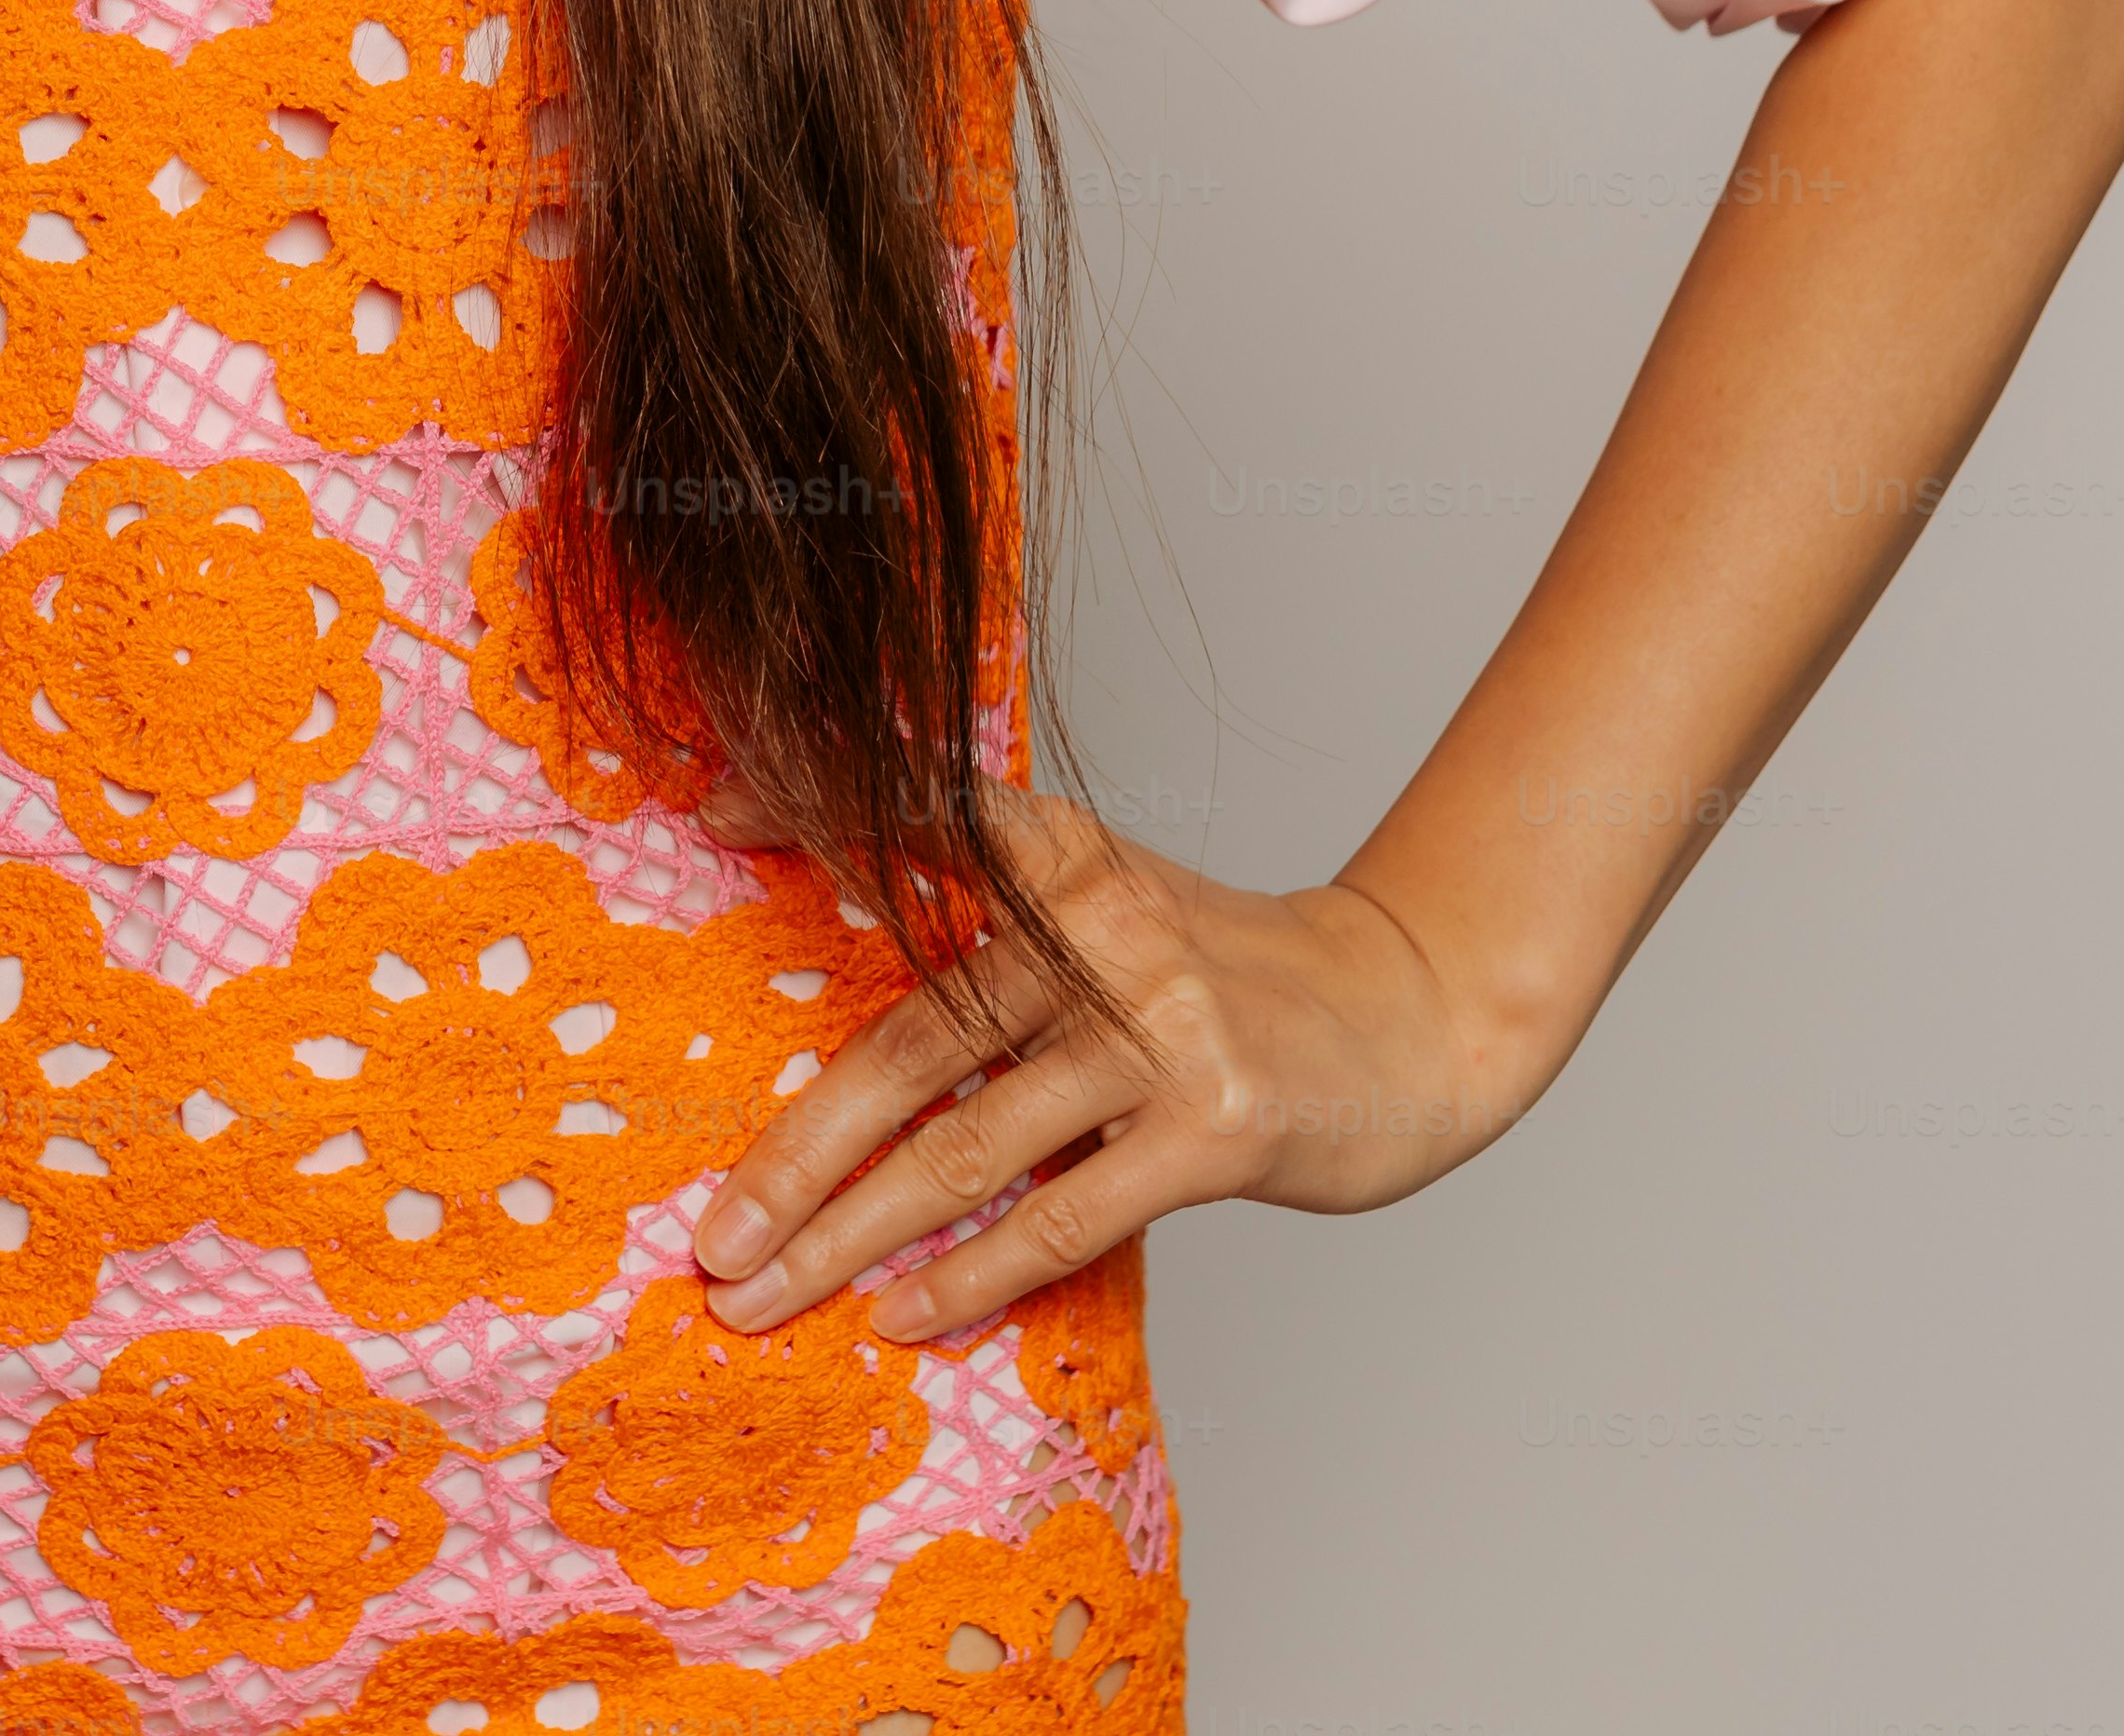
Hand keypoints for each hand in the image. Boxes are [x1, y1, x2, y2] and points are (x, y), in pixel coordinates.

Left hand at [682, 782, 1533, 1339]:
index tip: (711, 818)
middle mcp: (1099, 931)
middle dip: (792, 1156)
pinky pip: (1056, 1218)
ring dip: (845, 1238)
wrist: (1416, 1014)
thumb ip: (995, 920)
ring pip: (962, 1150)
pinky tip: (897, 1315)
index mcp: (1066, 858)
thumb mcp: (1112, 908)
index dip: (815, 808)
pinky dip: (967, 1276)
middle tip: (707, 1239)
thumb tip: (834, 984)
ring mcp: (1157, 1030)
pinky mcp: (1211, 1128)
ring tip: (760, 1295)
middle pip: (907, 1044)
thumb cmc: (1228, 979)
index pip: (921, 822)